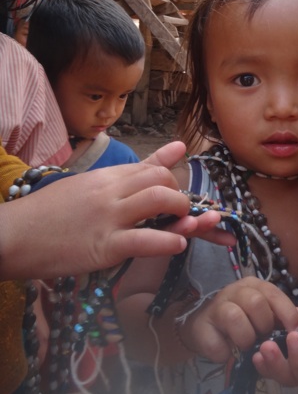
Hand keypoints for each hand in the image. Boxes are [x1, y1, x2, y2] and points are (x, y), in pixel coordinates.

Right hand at [0, 142, 226, 279]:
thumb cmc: (50, 213)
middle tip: (181, 213)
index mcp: (106, 176)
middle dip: (181, 196)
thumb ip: (132, 170)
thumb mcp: (89, 184)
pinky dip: (168, 242)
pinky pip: (144, 240)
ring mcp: (108, 218)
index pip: (153, 166)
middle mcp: (110, 191)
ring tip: (185, 225)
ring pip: (158, 201)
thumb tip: (178, 146)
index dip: (173, 181)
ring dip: (182, 213)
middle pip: (161, 180)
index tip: (175, 194)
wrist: (13, 236)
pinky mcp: (103, 247)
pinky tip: (177, 245)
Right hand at [178, 277, 297, 362]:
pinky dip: (225, 352)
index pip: (274, 293)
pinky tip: (227, 352)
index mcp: (254, 286)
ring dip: (245, 338)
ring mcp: (217, 307)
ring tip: (246, 346)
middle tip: (263, 338)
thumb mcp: (266, 315)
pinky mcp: (202, 326)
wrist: (206, 326)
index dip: (287, 313)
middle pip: (256, 302)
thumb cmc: (242, 320)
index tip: (295, 332)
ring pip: (235, 317)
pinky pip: (217, 342)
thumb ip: (285, 315)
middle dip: (264, 326)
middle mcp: (235, 291)